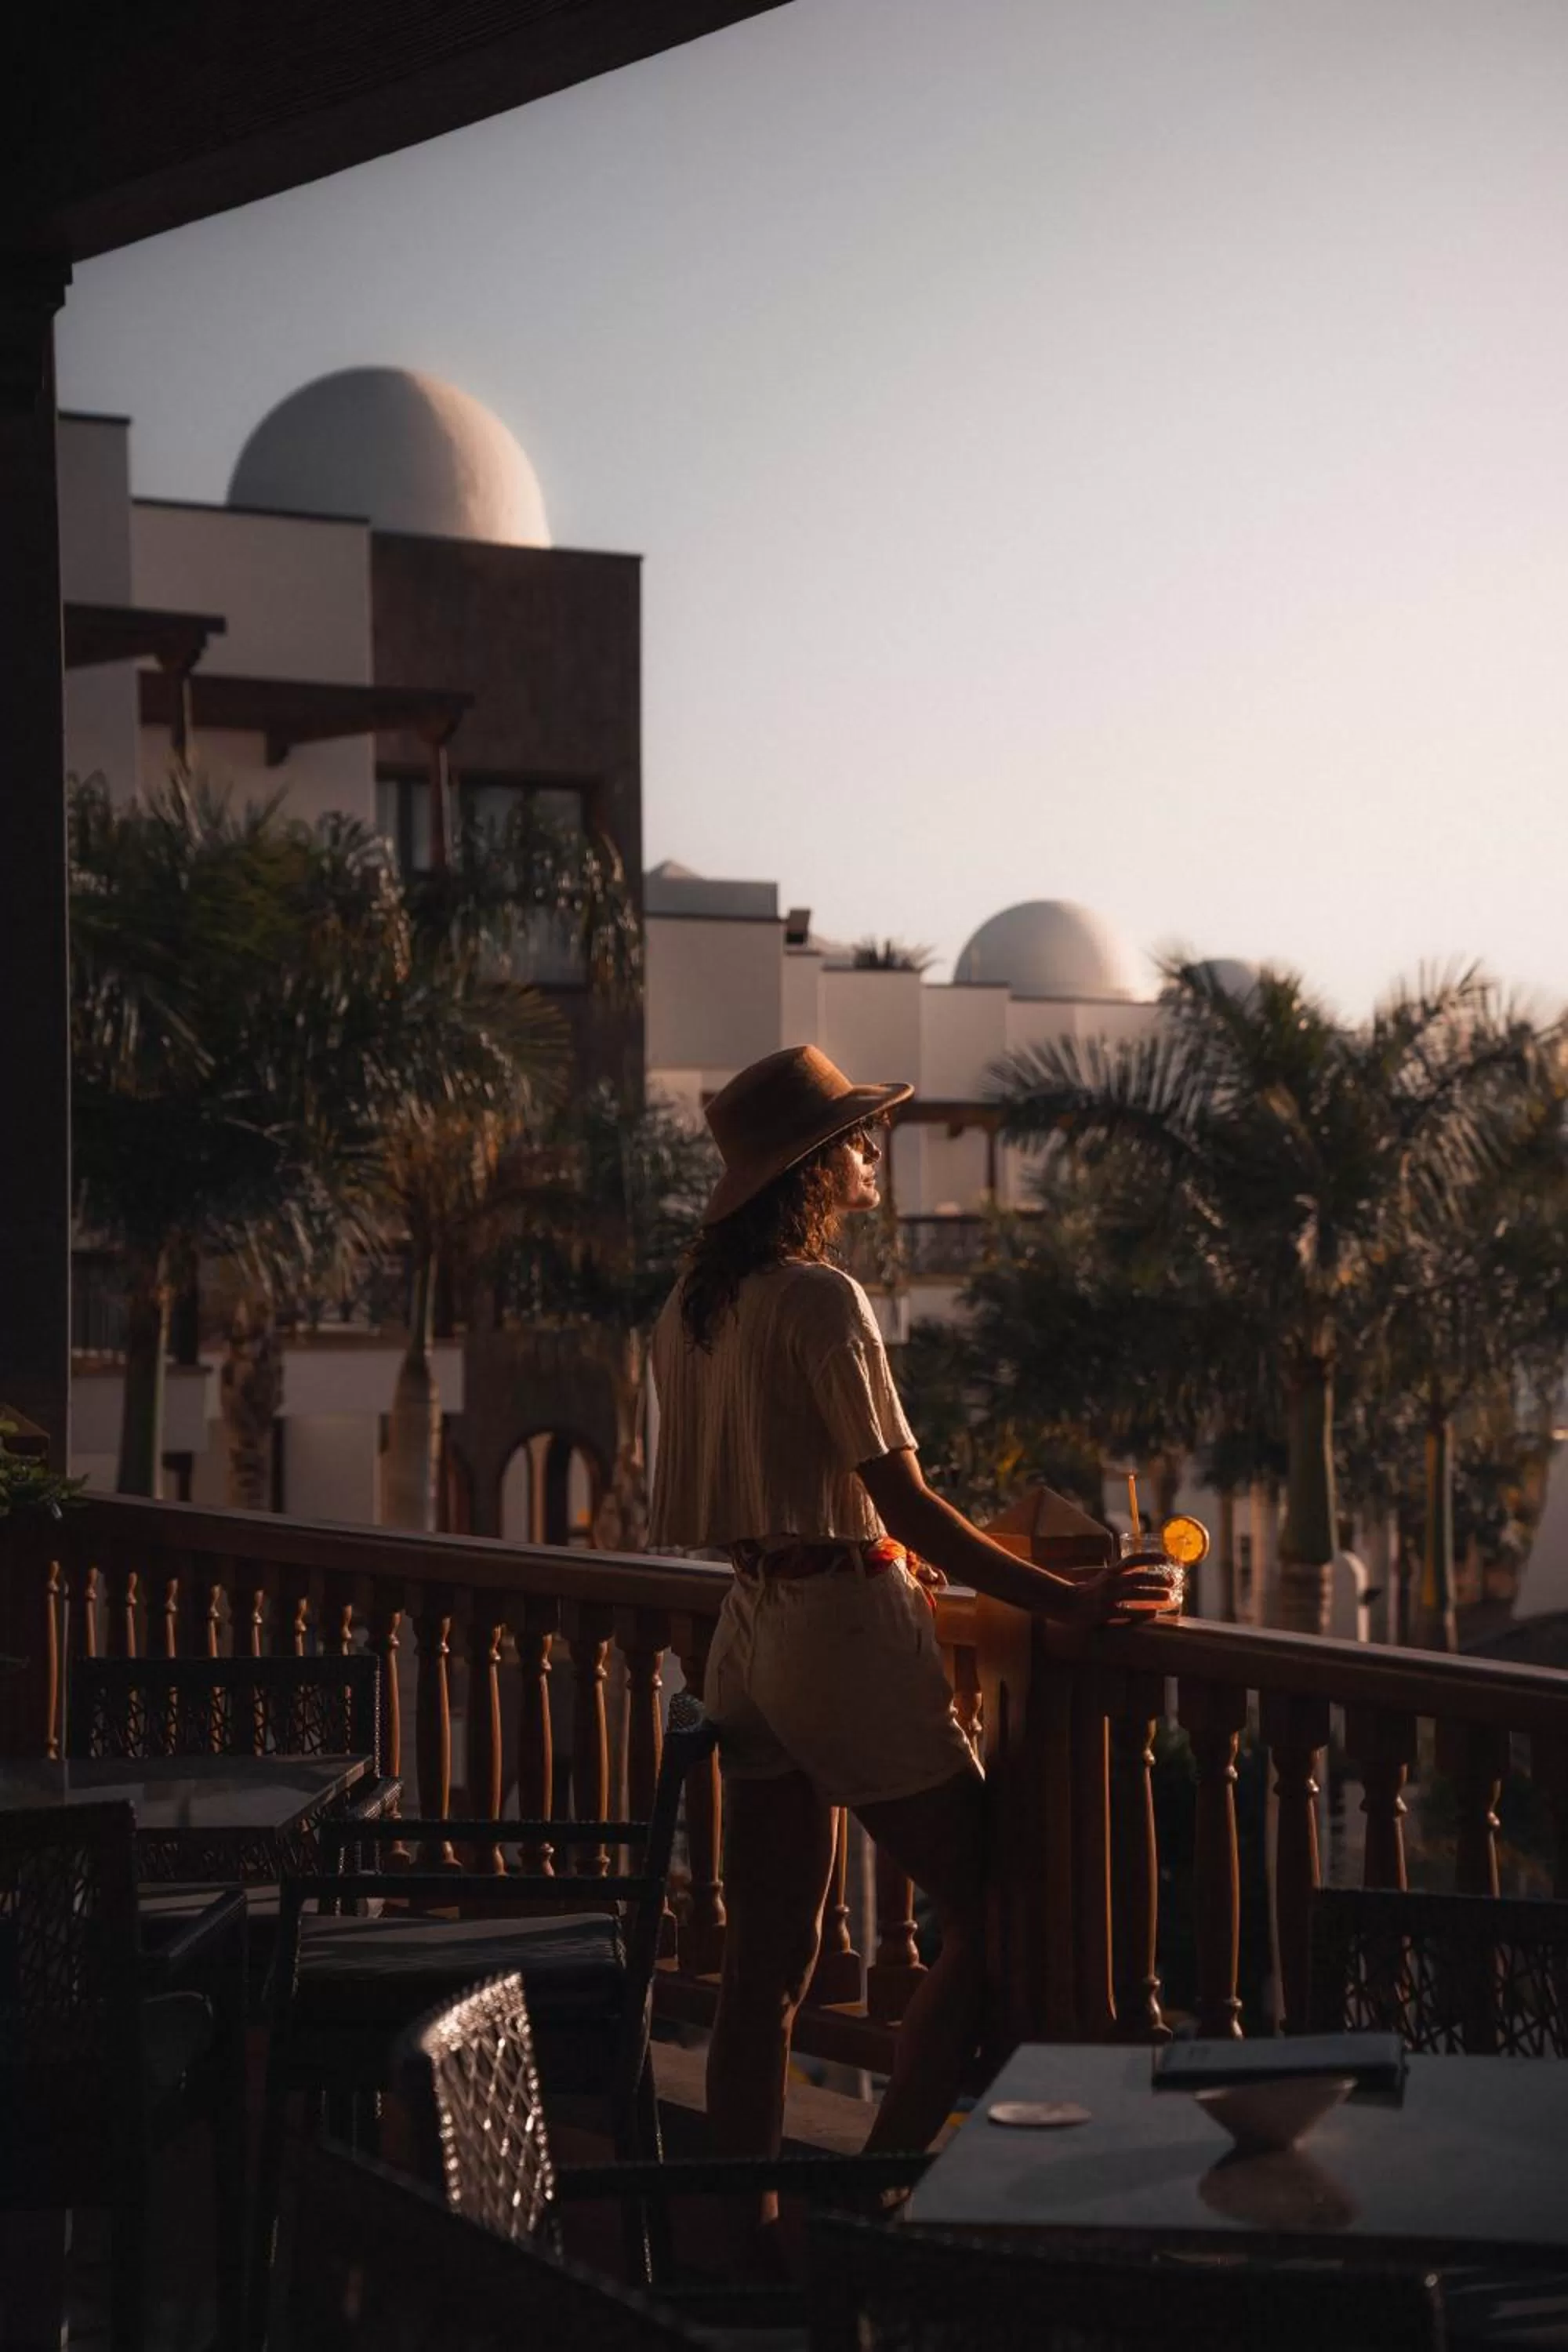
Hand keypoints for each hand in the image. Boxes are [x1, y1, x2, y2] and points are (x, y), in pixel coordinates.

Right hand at [1057, 1561, 1175, 1626]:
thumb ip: (1123, 1575)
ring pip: (1135, 1594)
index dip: (1150, 1558)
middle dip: (1158, 1579)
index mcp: (1111, 1571)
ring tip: (1170, 1597)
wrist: (1069, 1604)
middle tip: (1173, 1581)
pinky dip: (1142, 1613)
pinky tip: (1154, 1613)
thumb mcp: (1106, 1577)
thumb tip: (1150, 1574)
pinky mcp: (1106, 1614)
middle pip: (1138, 1577)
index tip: (1167, 1559)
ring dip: (1154, 1595)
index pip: (1133, 1560)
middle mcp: (1110, 1582)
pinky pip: (1128, 1613)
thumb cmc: (1092, 1591)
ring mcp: (1108, 1598)